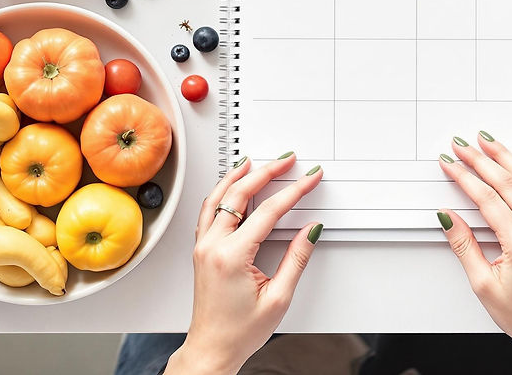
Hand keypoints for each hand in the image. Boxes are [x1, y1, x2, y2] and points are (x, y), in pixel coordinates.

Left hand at [167, 155, 323, 374]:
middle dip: (267, 173)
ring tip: (256, 161)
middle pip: (240, 194)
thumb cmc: (239, 332)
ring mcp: (203, 246)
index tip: (309, 179)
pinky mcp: (201, 249)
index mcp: (231, 256)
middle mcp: (212, 246)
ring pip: (219, 197)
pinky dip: (221, 191)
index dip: (293, 191)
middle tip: (287, 161)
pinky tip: (230, 184)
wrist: (212, 349)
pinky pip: (209, 210)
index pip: (268, 211)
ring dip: (239, 176)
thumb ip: (296, 259)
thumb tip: (310, 231)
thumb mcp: (278, 297)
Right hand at [438, 136, 511, 374]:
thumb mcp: (483, 285)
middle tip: (463, 145)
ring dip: (508, 158)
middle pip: (508, 182)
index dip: (465, 177)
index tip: (450, 164)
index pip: (487, 198)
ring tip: (489, 142)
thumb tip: (448, 217)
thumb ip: (465, 246)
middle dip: (481, 160)